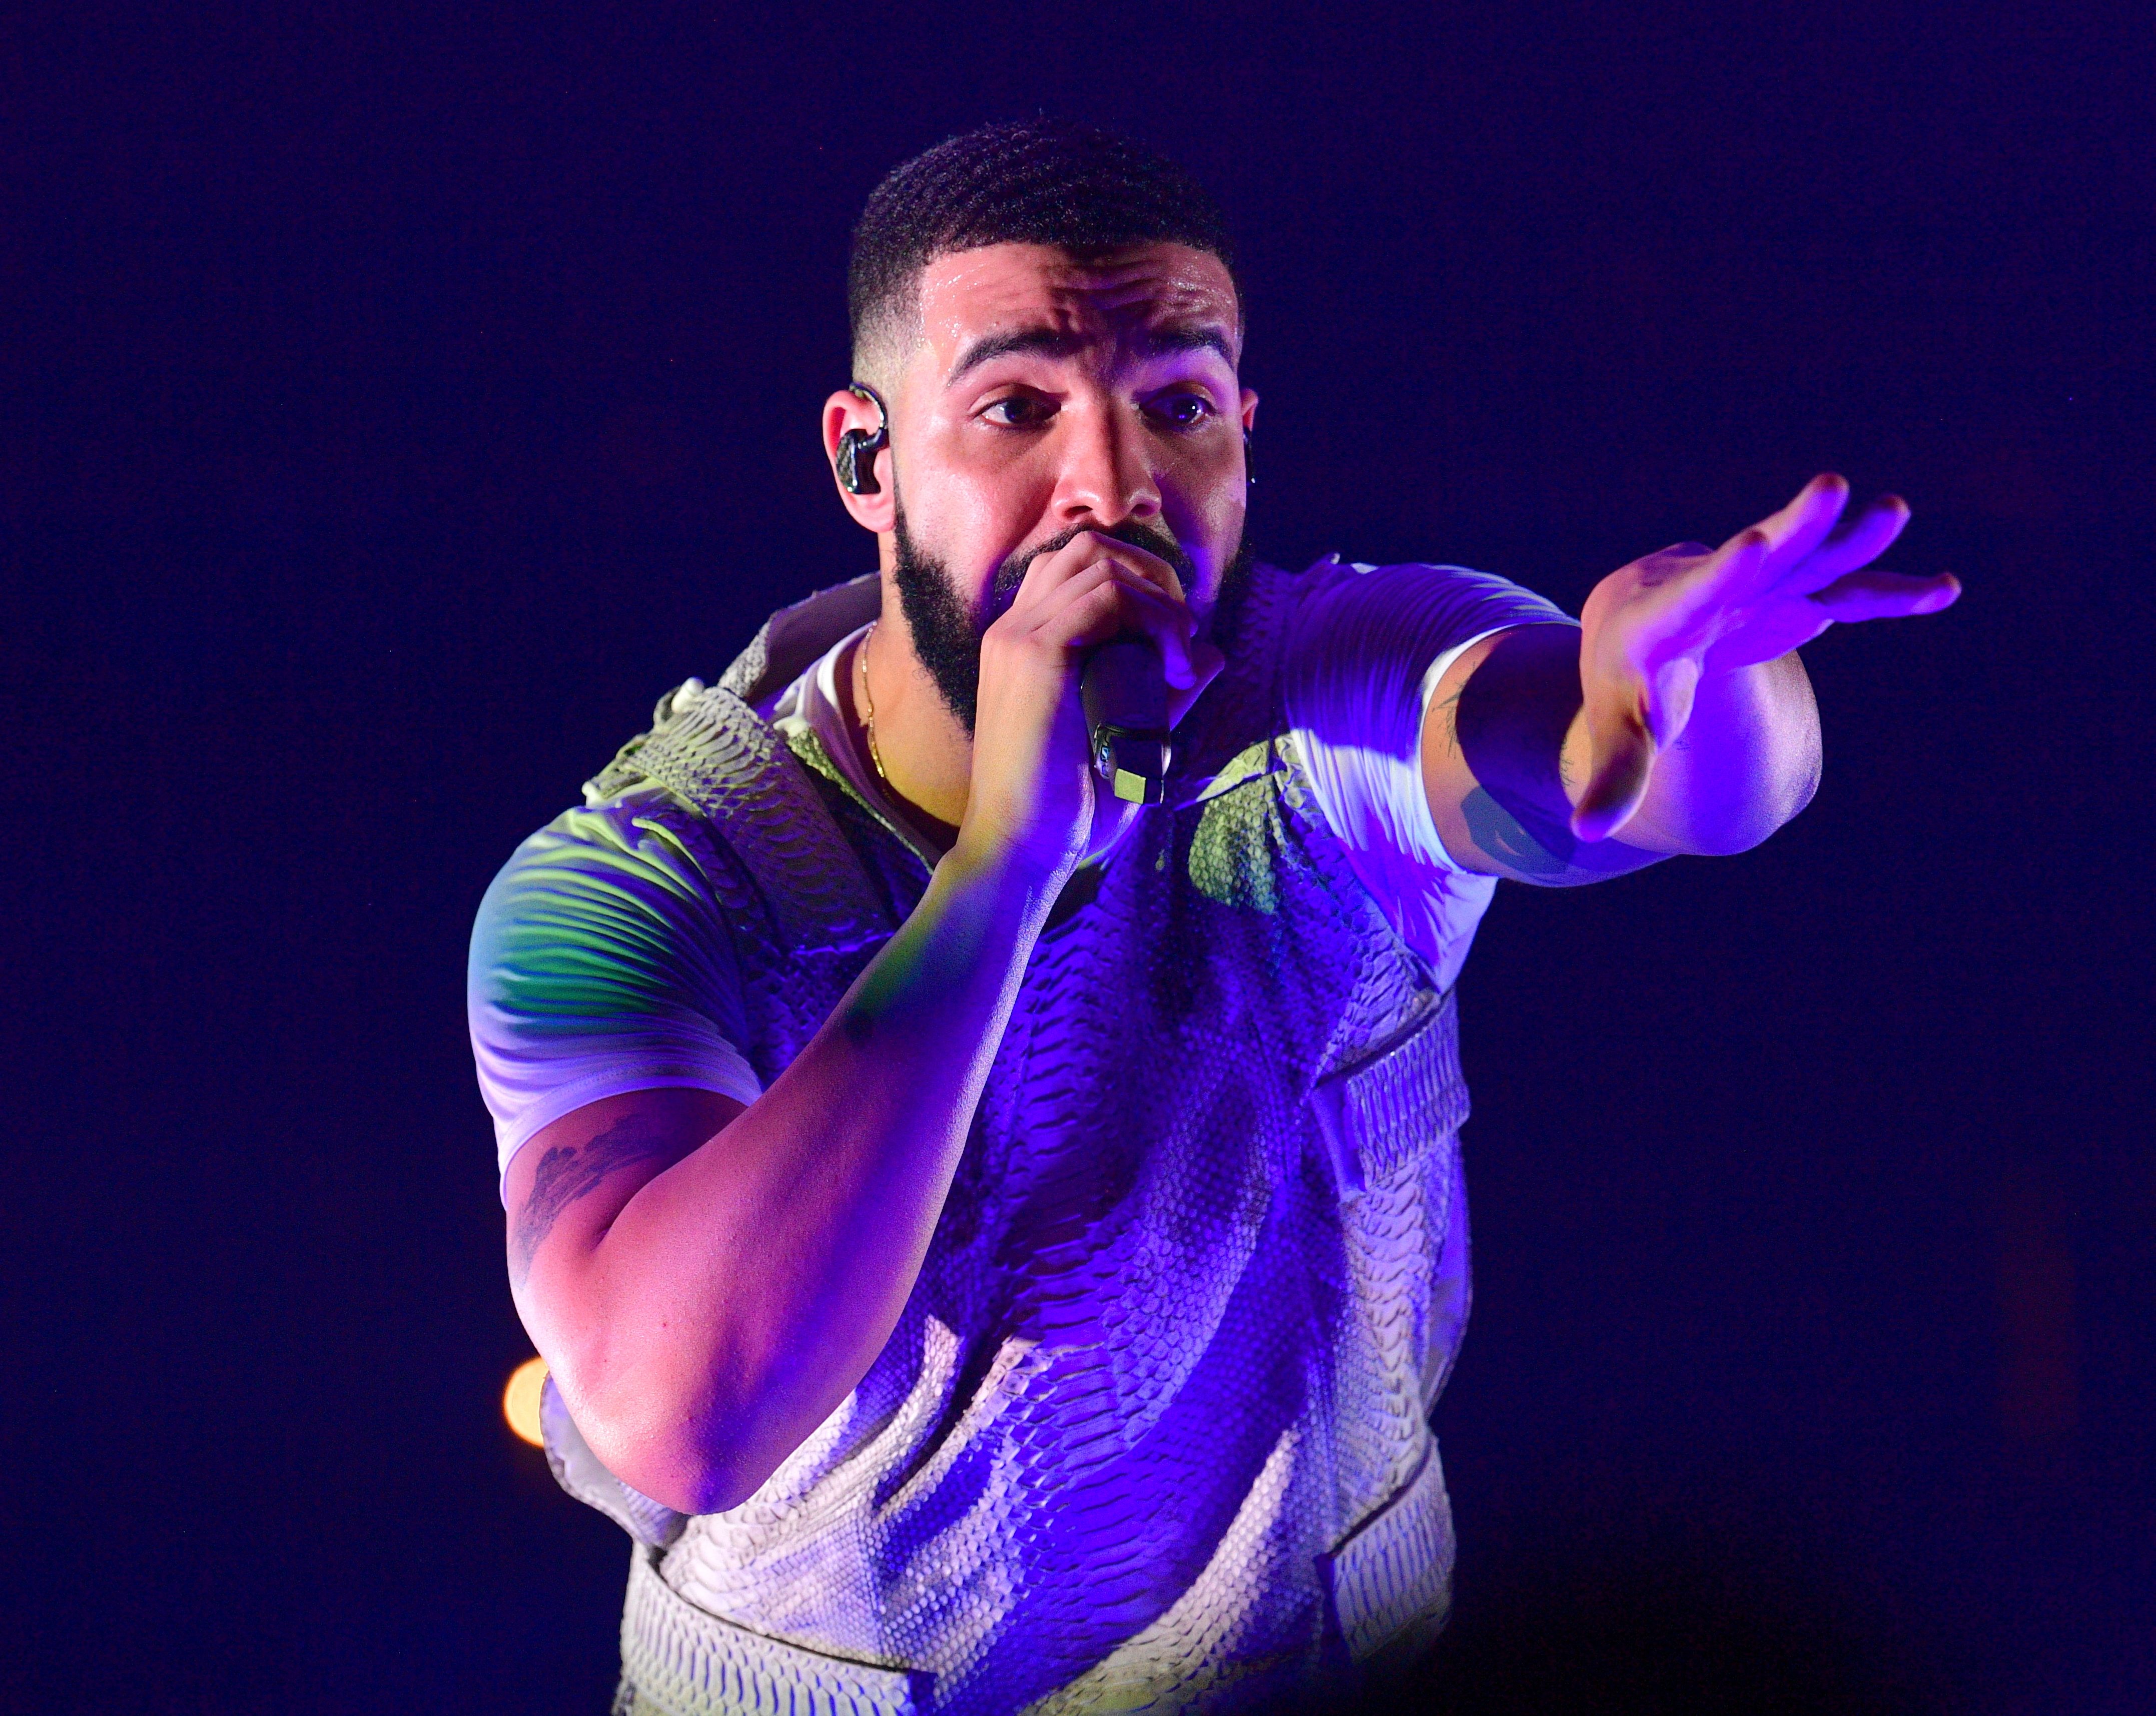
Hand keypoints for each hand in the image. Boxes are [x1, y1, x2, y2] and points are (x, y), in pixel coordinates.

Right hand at [960, 530, 1226, 877]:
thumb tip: (1212, 653)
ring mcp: (1018, 634)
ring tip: (1179, 657)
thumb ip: (1166, 693)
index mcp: (1022, 643)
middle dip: (1153, 577)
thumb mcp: (1130, 737)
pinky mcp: (1034, 652)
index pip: (1079, 568)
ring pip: (1102, 563)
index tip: (1174, 643)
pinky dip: (1153, 618)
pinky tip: (1172, 669)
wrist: (1021, 847)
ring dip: (1159, 600)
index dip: (1139, 585)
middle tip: (1182, 636)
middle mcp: (1013, 627)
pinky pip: (1107, 595)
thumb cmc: (1069, 807)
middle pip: (1090, 548)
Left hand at [1572, 473, 1959, 841]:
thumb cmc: (1625, 689)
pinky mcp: (1793, 594)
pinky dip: (1887, 593)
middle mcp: (1710, 590)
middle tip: (1831, 488)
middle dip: (1793, 528)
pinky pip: (1845, 593)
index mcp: (1658, 622)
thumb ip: (1613, 777)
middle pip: (1756, 560)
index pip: (1691, 597)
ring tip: (1893, 512)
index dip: (1722, 577)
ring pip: (1808, 560)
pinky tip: (1942, 590)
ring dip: (1850, 541)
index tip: (1753, 545)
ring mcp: (1758, 587)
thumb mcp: (1618, 734)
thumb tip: (1586, 832)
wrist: (1641, 627)